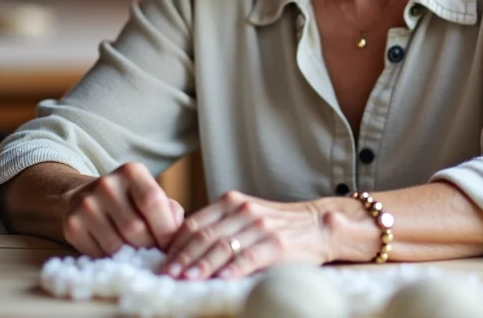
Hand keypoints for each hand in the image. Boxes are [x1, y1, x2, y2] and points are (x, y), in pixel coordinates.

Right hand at [60, 162, 184, 256]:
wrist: (85, 197)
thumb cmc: (130, 201)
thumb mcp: (151, 195)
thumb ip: (170, 212)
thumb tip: (179, 236)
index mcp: (132, 171)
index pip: (152, 202)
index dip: (166, 230)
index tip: (171, 247)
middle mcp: (106, 184)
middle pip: (135, 228)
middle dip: (149, 247)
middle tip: (155, 254)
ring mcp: (86, 204)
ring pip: (116, 245)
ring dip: (130, 256)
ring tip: (136, 254)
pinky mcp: (72, 225)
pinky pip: (97, 253)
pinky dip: (110, 259)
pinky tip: (115, 252)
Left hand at [161, 191, 333, 279]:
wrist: (318, 226)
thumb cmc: (277, 226)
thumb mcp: (245, 216)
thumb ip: (220, 226)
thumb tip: (184, 248)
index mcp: (231, 202)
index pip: (195, 223)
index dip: (177, 244)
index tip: (164, 262)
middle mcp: (244, 210)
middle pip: (205, 236)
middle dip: (183, 257)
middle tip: (168, 274)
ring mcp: (260, 226)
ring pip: (223, 247)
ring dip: (202, 265)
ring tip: (187, 279)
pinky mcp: (276, 244)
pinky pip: (248, 257)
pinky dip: (231, 270)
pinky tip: (220, 279)